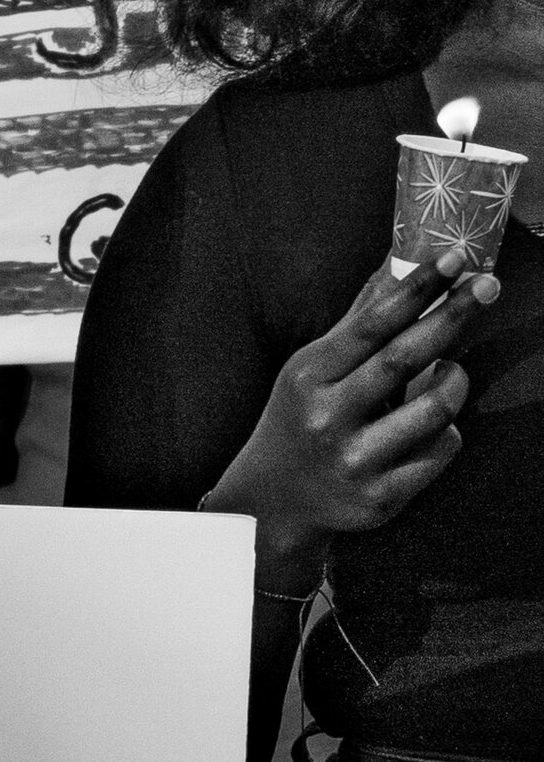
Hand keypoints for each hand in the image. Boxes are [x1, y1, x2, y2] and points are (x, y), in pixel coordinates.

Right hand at [207, 247, 496, 587]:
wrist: (273, 501)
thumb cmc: (301, 419)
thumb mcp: (311, 370)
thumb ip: (357, 324)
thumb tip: (398, 268)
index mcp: (308, 377)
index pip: (371, 324)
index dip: (417, 289)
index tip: (453, 260)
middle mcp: (326, 417)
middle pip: (405, 358)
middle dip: (453, 316)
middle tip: (487, 286)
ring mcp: (354, 460)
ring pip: (436, 409)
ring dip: (455, 381)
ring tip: (450, 373)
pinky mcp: (380, 498)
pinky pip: (442, 451)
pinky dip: (448, 431)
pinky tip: (431, 426)